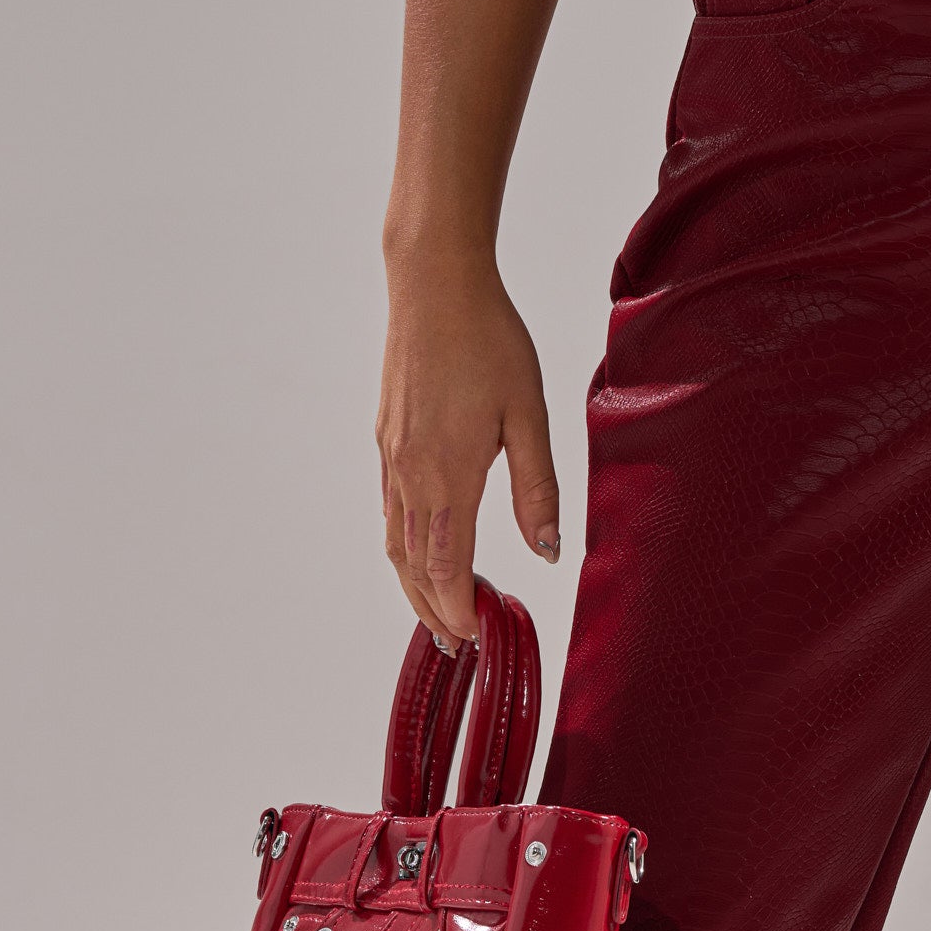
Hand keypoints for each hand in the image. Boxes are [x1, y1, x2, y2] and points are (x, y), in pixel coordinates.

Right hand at [376, 254, 559, 648]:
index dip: (460, 610)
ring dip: (415, 586)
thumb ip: (536, 488)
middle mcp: (410, 473)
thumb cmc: (488, 339)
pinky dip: (404, 548)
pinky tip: (422, 555)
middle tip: (457, 647)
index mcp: (447, 474)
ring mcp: (392, 457)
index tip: (478, 637)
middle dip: (434, 612)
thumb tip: (545, 551)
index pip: (448, 567)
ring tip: (436, 616)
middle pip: (414, 567)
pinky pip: (390, 511)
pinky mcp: (386, 440)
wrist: (434, 283)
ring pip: (396, 543)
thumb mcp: (528, 414)